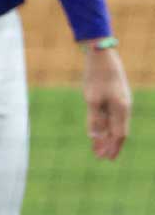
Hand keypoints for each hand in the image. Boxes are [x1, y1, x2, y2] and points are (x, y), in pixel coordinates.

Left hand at [81, 44, 131, 159]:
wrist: (101, 55)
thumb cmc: (96, 77)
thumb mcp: (92, 99)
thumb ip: (94, 118)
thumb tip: (94, 137)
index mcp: (121, 109)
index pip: (118, 134)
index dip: (112, 147)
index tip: (105, 159)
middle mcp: (123, 107)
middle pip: (118, 131)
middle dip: (109, 145)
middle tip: (101, 158)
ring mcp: (120, 101)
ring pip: (114, 124)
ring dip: (106, 136)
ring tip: (97, 148)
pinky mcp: (114, 96)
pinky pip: (111, 115)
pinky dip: (104, 125)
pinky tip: (98, 129)